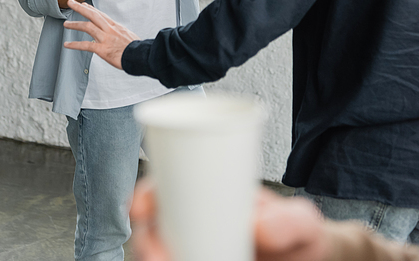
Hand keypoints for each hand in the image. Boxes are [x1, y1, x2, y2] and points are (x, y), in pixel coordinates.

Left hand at [63, 0, 138, 68]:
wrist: (141, 56)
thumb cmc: (137, 49)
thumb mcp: (129, 36)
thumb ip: (120, 34)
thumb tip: (118, 35)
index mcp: (116, 26)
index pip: (101, 14)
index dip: (91, 9)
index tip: (84, 4)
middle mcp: (109, 29)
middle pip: (92, 15)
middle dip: (80, 7)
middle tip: (70, 2)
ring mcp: (105, 39)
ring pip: (87, 27)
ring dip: (75, 24)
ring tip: (66, 24)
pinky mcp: (102, 49)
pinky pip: (86, 45)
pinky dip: (75, 44)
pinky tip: (67, 44)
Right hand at [130, 182, 330, 260]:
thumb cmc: (302, 236)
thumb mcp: (302, 221)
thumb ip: (290, 222)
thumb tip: (256, 227)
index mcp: (206, 200)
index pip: (164, 192)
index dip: (145, 197)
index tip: (142, 207)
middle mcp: (194, 228)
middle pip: (151, 232)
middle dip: (145, 243)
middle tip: (159, 255)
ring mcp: (197, 254)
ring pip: (161, 255)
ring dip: (156, 258)